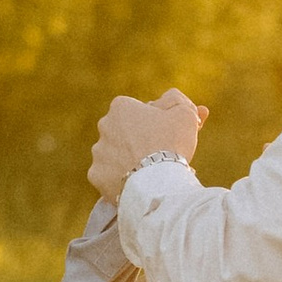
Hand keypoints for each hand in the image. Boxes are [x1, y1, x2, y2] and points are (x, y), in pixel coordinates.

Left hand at [89, 86, 206, 198]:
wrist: (156, 182)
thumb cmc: (171, 143)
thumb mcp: (184, 113)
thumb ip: (176, 100)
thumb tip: (170, 97)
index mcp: (121, 107)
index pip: (139, 111)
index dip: (156, 122)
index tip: (168, 134)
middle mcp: (104, 126)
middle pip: (126, 132)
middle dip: (140, 140)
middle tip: (160, 154)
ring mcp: (98, 152)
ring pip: (117, 155)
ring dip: (130, 160)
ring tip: (150, 172)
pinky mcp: (97, 175)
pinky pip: (110, 176)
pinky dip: (122, 180)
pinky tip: (138, 184)